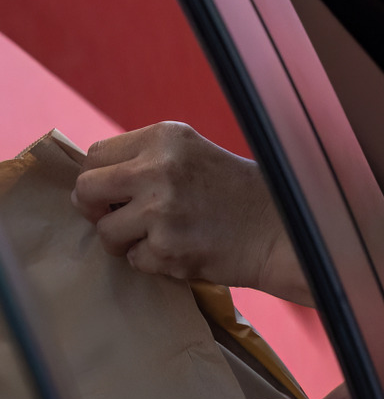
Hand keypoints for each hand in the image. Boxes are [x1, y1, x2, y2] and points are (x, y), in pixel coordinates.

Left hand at [70, 122, 308, 303]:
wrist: (282, 230)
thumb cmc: (240, 194)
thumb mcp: (194, 155)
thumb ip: (147, 160)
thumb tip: (92, 184)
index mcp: (166, 137)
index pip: (96, 154)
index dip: (101, 177)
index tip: (115, 193)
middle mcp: (159, 168)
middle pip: (85, 189)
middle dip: (93, 208)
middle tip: (114, 217)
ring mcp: (160, 210)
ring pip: (105, 232)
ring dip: (126, 240)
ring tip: (161, 237)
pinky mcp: (167, 247)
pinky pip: (134, 260)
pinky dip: (154, 260)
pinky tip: (184, 249)